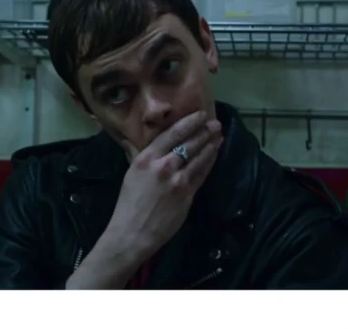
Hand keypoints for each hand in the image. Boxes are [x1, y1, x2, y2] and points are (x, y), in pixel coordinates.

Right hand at [106, 110, 222, 259]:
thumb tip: (150, 141)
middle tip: (216, 122)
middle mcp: (163, 166)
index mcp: (147, 158)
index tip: (200, 114)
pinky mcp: (188, 195)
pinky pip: (202, 174)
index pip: (172, 134)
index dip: (189, 122)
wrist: (132, 232)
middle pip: (189, 143)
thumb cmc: (128, 203)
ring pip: (198, 157)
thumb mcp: (131, 173)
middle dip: (204, 131)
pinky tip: (214, 153)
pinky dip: (210, 161)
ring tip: (219, 135)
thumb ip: (143, 155)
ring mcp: (177, 181)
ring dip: (211, 144)